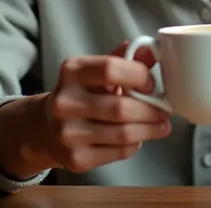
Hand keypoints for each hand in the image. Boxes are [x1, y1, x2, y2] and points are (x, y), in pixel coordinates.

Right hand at [0, 43, 170, 179]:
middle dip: (151, 110)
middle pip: (121, 108)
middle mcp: (65, 101)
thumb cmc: (82, 92)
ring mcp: (68, 133)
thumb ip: (124, 59)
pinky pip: (118, 152)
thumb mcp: (96, 69)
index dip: (138, 75)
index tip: (152, 83)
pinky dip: (135, 144)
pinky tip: (138, 137)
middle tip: (164, 110)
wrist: (46, 128)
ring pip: (123, 134)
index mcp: (72, 71)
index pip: (110, 69)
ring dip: (149, 130)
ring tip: (161, 125)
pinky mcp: (76, 159)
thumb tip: (152, 50)